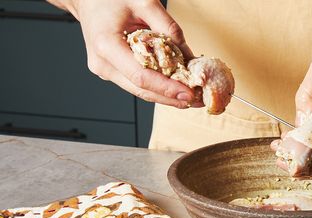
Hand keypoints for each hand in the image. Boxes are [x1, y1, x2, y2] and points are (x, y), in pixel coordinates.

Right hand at [48, 0, 197, 108]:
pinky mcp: (111, 71)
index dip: (166, 88)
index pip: (141, 76)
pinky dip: (157, 87)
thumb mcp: (143, 2)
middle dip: (171, 98)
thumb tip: (189, 55)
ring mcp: (105, 70)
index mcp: (106, 45)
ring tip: (191, 98)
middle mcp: (102, 63)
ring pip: (140, 91)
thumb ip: (168, 27)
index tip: (189, 94)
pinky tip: (176, 88)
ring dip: (166, 96)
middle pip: (141, 90)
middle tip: (197, 101)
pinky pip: (137, 83)